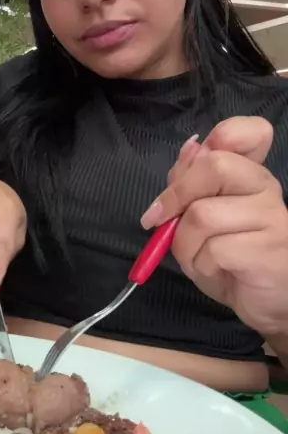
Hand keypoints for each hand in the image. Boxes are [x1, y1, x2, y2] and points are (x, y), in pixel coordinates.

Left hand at [140, 117, 287, 336]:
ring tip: (197, 257)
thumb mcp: (201, 216)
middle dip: (176, 195)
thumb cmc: (231, 257)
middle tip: (160, 220)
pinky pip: (213, 249)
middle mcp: (267, 187)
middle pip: (214, 165)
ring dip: (183, 243)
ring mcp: (273, 218)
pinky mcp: (268, 251)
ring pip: (202, 214)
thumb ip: (192, 181)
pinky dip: (199, 264)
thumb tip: (191, 147)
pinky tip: (215, 271)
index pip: (252, 130)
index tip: (192, 162)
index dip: (221, 135)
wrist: (268, 302)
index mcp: (252, 172)